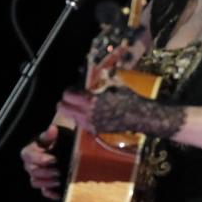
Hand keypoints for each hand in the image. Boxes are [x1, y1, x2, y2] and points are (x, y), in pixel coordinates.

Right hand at [20, 124, 61, 199]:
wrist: (63, 150)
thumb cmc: (56, 142)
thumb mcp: (53, 136)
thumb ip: (50, 134)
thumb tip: (52, 129)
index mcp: (30, 151)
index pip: (28, 156)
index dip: (39, 159)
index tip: (53, 159)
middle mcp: (30, 165)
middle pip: (32, 171)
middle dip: (45, 172)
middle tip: (58, 171)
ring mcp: (37, 176)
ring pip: (35, 182)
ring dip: (47, 182)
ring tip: (59, 180)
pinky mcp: (45, 186)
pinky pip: (44, 192)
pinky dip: (50, 194)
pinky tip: (59, 193)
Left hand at [58, 87, 185, 137]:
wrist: (139, 116)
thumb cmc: (127, 97)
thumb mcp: (114, 83)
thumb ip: (103, 78)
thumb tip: (98, 71)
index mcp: (90, 99)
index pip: (67, 95)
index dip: (69, 91)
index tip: (73, 88)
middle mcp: (87, 113)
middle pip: (62, 108)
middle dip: (64, 102)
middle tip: (70, 98)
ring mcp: (89, 124)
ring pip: (69, 117)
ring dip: (71, 110)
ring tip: (79, 105)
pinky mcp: (94, 131)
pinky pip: (79, 123)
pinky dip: (80, 118)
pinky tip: (88, 113)